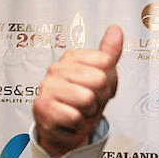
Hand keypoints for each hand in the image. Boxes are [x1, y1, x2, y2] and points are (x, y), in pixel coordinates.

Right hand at [32, 25, 122, 157]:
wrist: (66, 127)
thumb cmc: (82, 100)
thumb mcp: (102, 75)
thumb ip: (109, 53)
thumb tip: (116, 30)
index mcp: (72, 58)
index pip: (106, 62)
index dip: (109, 80)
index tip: (98, 87)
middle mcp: (57, 69)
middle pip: (99, 80)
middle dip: (100, 97)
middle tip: (89, 101)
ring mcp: (48, 86)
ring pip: (87, 98)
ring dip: (88, 111)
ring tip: (79, 109)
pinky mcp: (43, 107)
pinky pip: (75, 117)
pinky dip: (77, 123)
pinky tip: (70, 119)